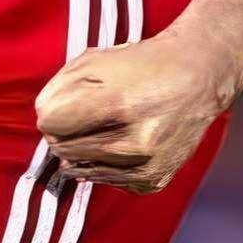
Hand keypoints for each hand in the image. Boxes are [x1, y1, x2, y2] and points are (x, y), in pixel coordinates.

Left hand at [33, 22, 242, 190]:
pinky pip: (105, 180)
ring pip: (80, 169)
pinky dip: (106, 164)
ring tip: (108, 127)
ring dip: (83, 150)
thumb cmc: (141, 65)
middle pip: (62, 149)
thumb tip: (44, 123)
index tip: (66, 106)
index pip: (50, 125)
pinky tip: (125, 143)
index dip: (52, 113)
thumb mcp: (94, 61)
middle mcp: (136, 141)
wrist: (198, 76)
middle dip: (65, 132)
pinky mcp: (154, 180)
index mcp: (119, 104)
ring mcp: (147, 165)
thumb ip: (58, 89)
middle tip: (86, 116)